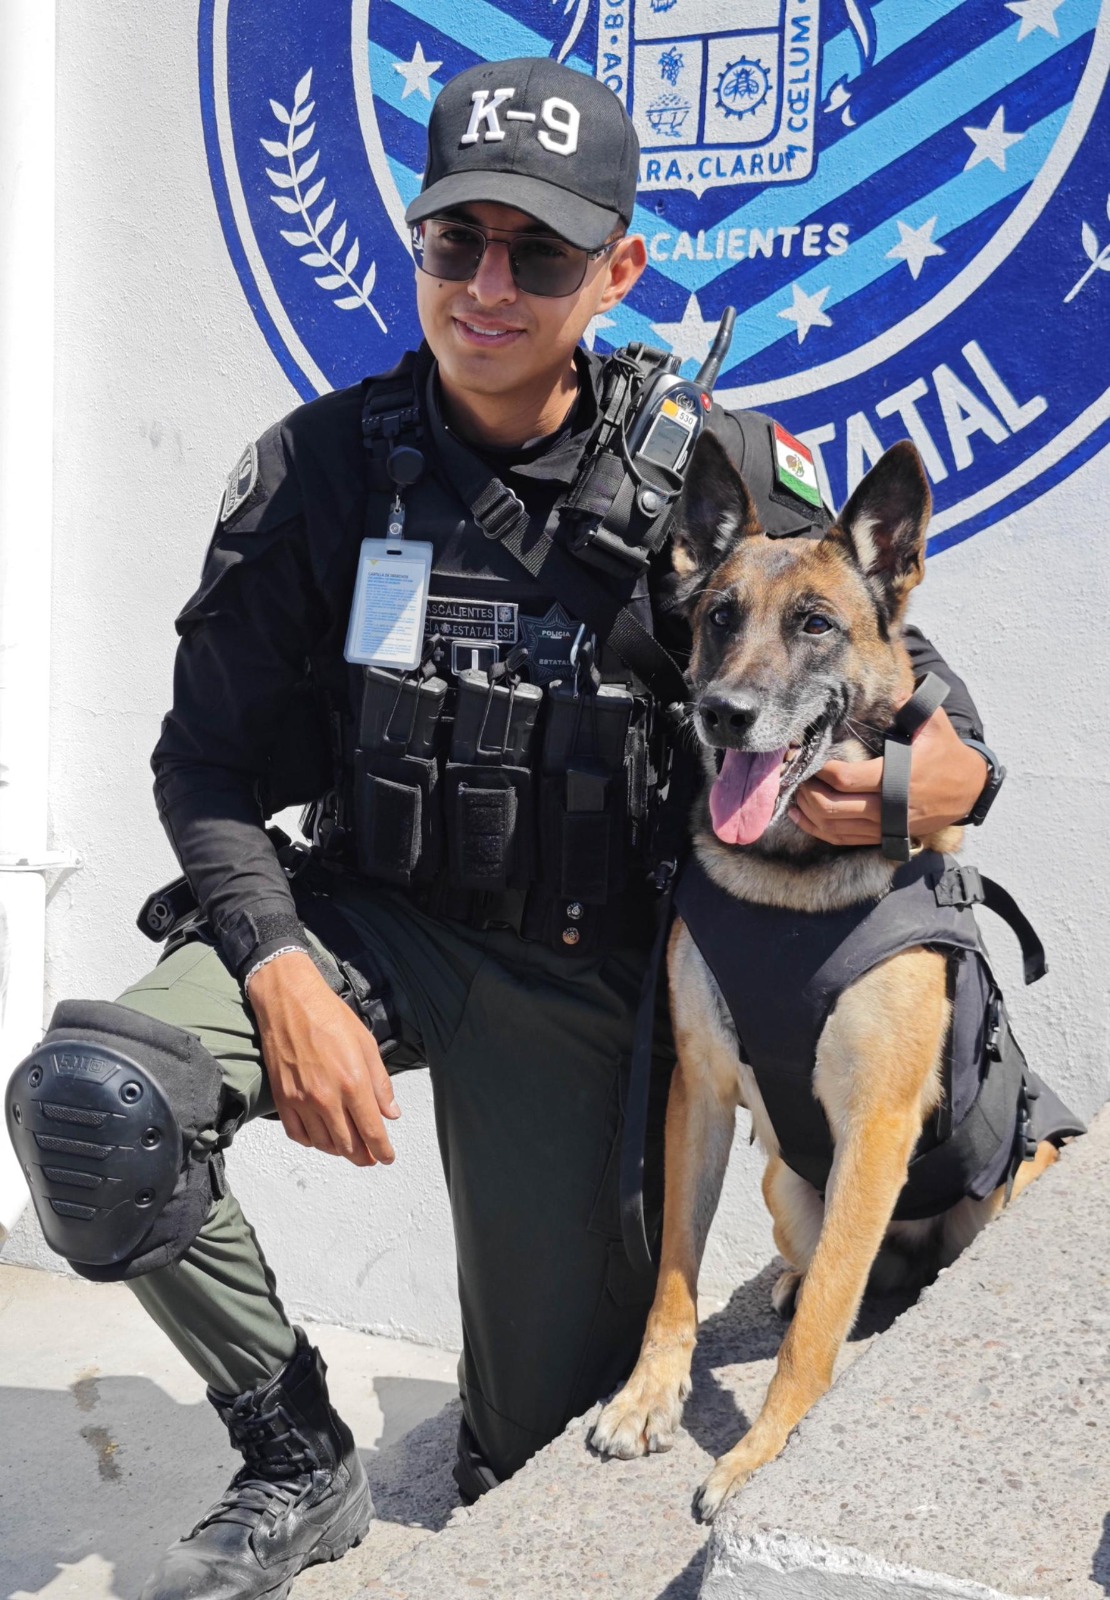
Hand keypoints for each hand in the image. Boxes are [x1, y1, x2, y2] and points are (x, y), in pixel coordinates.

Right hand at [247, 951, 399, 1166]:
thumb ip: (381, 1084)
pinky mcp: (282, 1099)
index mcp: (353, 1082)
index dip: (382, 1150)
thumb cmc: (330, 1016)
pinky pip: (298, 1134)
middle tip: (371, 1157)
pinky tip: (321, 1137)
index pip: (372, 1131)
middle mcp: (327, 1097)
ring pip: (324, 1143)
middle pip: (348, 1144)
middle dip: (364, 1156)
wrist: (290, 1001)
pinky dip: (312, 1141)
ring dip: (340, 1151)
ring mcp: (301, 1100)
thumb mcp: (366, 1044)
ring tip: (350, 1148)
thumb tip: (391, 1113)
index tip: (387, 1157)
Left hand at [789, 707, 987, 847]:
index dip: (821, 770)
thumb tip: (895, 692)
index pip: (847, 779)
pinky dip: (819, 830)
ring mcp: (886, 825)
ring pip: (835, 826)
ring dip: (809, 812)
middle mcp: (889, 806)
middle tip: (793, 775)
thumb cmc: (948, 754)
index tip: (806, 757)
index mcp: (898, 777)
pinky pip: (844, 839)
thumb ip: (914, 708)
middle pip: (834, 807)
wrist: (970, 791)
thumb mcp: (935, 725)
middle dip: (807, 791)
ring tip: (793, 793)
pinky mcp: (884, 836)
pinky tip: (802, 816)